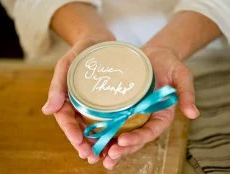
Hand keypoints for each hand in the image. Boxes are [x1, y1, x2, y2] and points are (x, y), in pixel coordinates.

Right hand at [42, 38, 112, 164]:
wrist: (99, 41)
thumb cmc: (81, 50)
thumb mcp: (66, 63)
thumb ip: (57, 85)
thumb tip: (47, 111)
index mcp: (66, 97)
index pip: (66, 119)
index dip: (71, 132)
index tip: (80, 143)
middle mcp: (78, 104)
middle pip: (79, 127)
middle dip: (84, 143)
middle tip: (92, 156)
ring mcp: (92, 104)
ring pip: (92, 127)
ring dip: (96, 143)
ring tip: (104, 155)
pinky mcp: (105, 101)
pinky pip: (105, 118)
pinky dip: (108, 131)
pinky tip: (115, 140)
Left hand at [102, 47, 199, 169]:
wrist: (155, 54)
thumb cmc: (170, 65)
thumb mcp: (182, 76)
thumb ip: (187, 93)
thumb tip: (193, 113)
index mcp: (161, 114)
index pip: (151, 131)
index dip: (138, 138)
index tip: (123, 141)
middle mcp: (146, 117)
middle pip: (135, 138)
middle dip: (123, 149)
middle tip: (109, 157)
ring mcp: (134, 113)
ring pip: (123, 134)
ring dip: (112, 146)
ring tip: (99, 156)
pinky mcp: (123, 106)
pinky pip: (114, 121)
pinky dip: (106, 131)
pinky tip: (94, 138)